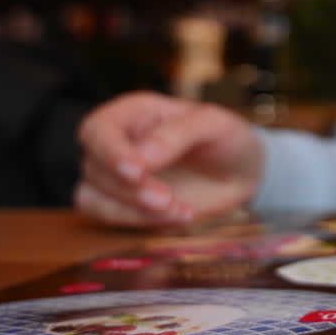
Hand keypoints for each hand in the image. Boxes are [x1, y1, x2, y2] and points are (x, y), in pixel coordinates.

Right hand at [74, 92, 264, 227]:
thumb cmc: (226, 139)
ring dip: (132, 211)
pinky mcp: (123, 203)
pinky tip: (178, 216)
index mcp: (133, 113)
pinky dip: (138, 222)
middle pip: (94, 168)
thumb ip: (177, 134)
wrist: (242, 173)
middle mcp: (117, 142)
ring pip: (93, 197)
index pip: (98, 130)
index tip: (135, 172)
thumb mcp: (214, 124)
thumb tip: (139, 157)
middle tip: (167, 200)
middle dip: (131, 190)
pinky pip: (109, 217)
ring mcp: (115, 175)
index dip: (109, 152)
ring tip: (178, 211)